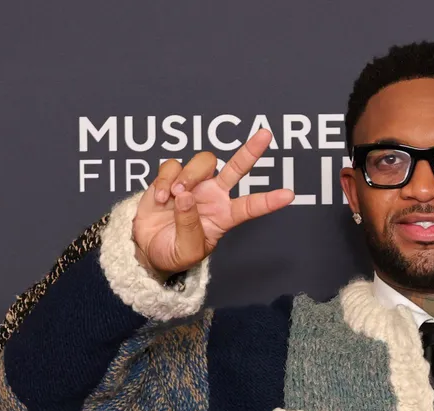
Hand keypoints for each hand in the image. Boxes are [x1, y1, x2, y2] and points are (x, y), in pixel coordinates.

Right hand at [133, 128, 294, 275]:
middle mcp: (213, 195)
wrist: (145, 248)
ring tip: (174, 197)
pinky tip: (161, 199)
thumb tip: (186, 196)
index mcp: (224, 216)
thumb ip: (189, 225)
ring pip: (202, 163)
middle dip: (251, 151)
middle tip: (266, 134)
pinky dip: (166, 180)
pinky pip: (172, 166)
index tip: (289, 195)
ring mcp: (194, 184)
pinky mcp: (172, 177)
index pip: (250, 207)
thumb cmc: (173, 252)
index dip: (269, 201)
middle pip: (236, 167)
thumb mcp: (186, 250)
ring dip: (188, 176)